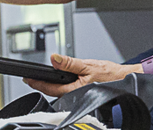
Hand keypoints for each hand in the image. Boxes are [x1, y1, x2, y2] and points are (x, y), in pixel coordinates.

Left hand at [24, 54, 141, 96]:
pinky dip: (61, 85)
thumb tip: (54, 59)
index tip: (27, 78)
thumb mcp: (88, 65)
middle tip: (30, 78)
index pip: (51, 88)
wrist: (126, 80)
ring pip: (61, 91)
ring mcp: (79, 94)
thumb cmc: (111, 74)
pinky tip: (60, 80)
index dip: (37, 83)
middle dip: (42, 85)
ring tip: (41, 78)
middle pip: (54, 91)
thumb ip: (69, 63)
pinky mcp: (83, 92)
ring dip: (51, 85)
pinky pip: (68, 90)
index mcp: (75, 89)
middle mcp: (76, 94)